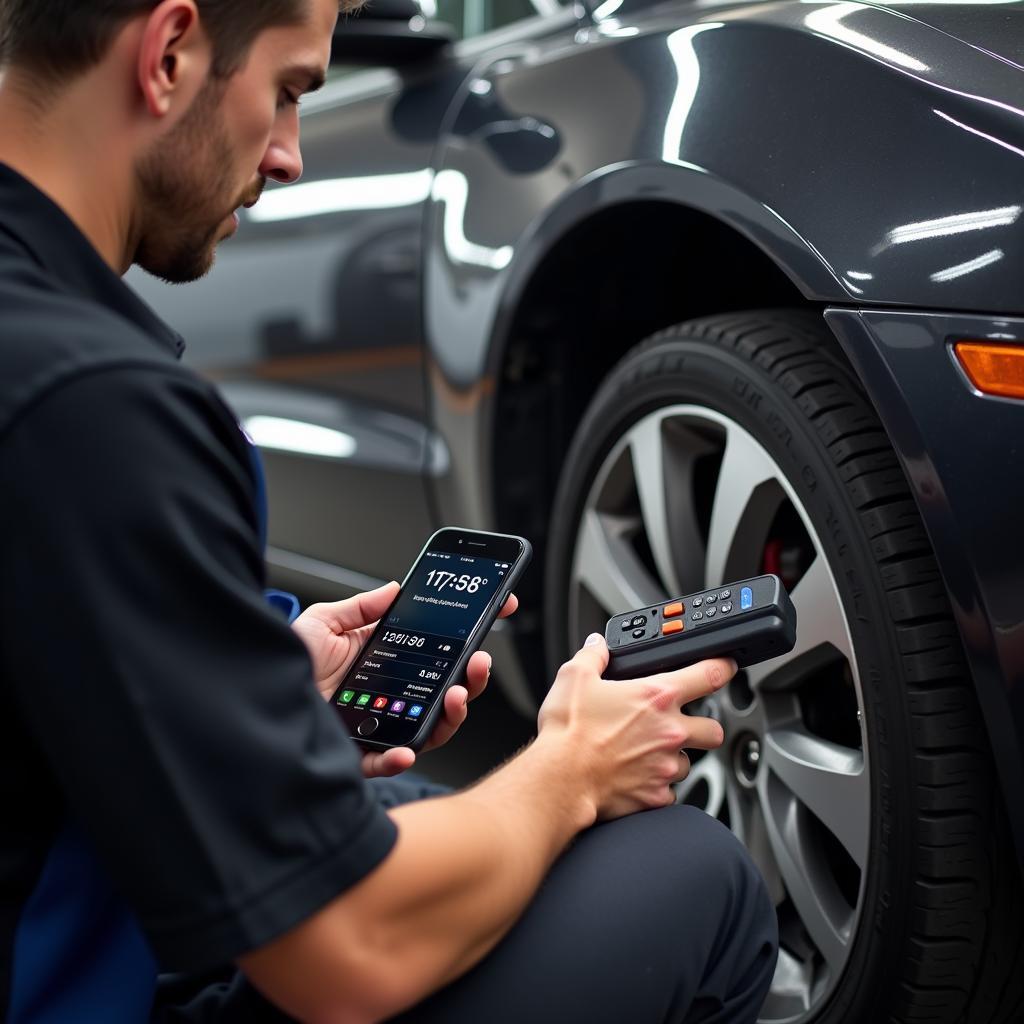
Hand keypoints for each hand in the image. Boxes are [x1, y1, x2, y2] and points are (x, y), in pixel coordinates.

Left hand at [291, 583, 518, 777]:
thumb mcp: (323, 622)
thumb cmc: (284, 663)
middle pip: (445, 694)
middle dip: (472, 680)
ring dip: (452, 715)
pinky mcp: (357, 755)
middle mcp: (388, 698)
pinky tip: (408, 748)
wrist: (250, 695)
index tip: (498, 614)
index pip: (438, 654)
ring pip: (431, 728)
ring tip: (457, 696)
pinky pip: (386, 762)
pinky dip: (401, 757)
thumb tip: (395, 588)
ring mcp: (378, 727)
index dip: (469, 640)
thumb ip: (362, 607)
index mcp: (385, 665)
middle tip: (479, 662)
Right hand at [537, 634, 731, 821]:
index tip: (725, 667)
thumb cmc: (569, 732)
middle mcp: (670, 732)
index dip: (722, 668)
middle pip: (714, 729)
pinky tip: (634, 777)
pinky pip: (668, 790)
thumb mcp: (575, 678)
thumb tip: (597, 646)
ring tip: (646, 753)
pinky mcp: (657, 796)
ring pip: (689, 762)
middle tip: (683, 724)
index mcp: (656, 697)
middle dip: (704, 726)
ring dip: (675, 757)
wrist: (561, 780)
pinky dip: (656, 785)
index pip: (708, 676)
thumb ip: (593, 656)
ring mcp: (666, 766)